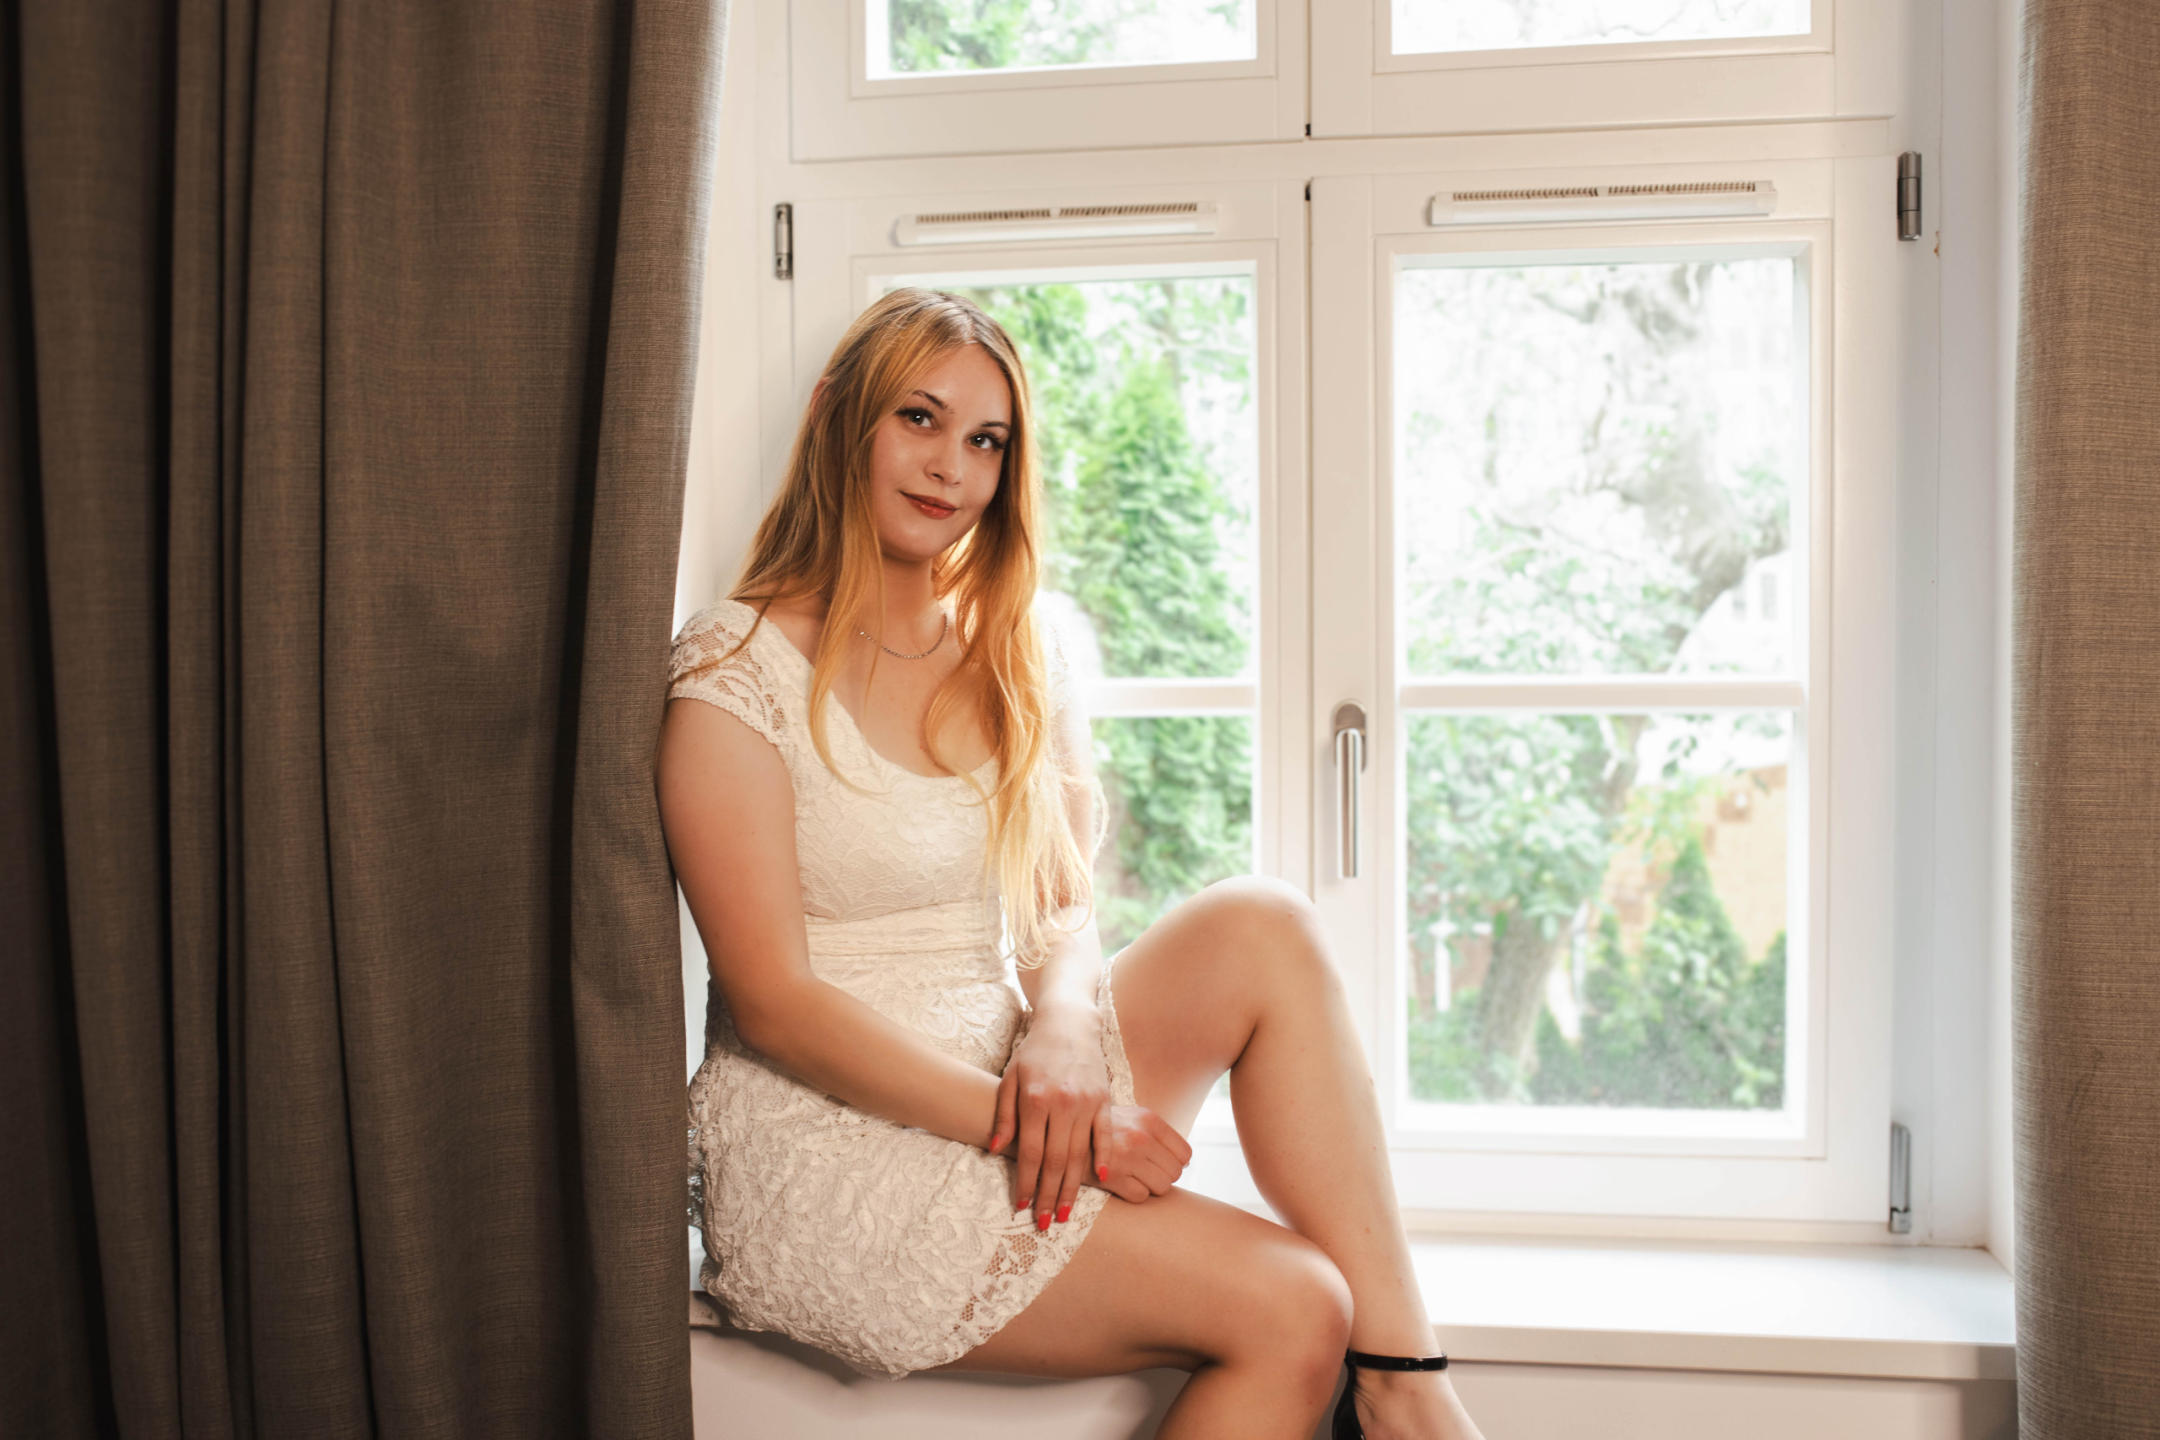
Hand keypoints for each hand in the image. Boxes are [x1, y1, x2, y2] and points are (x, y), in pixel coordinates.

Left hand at [989, 1006, 1109, 1227]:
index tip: (1019, 1207)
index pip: (1028, 1152)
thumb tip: (995, 1148)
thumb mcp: (1010, 1079)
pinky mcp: (1105, 1100)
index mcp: (1035, 1100)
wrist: (1069, 1024)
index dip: (1023, 1182)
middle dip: (1046, 1195)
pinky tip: (1100, 1179)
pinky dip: (1104, 1157)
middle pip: (1054, 1160)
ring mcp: (1086, 1103)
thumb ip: (1004, 1115)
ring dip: (1071, 1187)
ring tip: (1063, 1213)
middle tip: (1042, 1223)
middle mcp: (1062, 1104)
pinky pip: (1105, 1135)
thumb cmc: (1034, 1053)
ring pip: (1079, 1154)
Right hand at [1086, 1103, 1190, 1204]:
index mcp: (1149, 1120)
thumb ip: (1159, 1134)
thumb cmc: (1104, 1130)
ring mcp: (1127, 1157)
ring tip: (1134, 1176)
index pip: (1185, 1154)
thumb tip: (1185, 1162)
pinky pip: (1141, 1196)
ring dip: (1150, 1186)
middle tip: (1145, 1171)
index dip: (1176, 1163)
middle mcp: (1140, 1136)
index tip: (1161, 1164)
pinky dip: (1133, 1193)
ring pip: (1163, 1187)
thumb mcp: (1133, 1118)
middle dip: (1163, 1176)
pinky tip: (1120, 1182)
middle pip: (1175, 1172)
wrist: (1064, 1136)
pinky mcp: (1113, 1176)